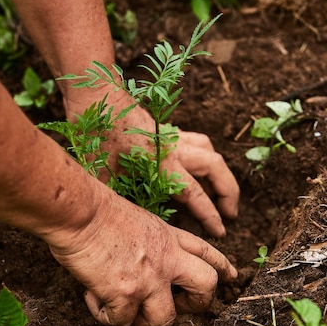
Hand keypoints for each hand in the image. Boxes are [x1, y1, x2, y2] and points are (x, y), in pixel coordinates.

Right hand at [48, 192, 237, 325]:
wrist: (79, 211)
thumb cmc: (96, 210)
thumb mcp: (138, 219)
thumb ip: (150, 242)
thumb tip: (140, 264)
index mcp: (169, 238)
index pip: (206, 253)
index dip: (221, 267)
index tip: (231, 276)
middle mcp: (166, 259)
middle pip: (206, 287)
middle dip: (197, 304)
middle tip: (176, 308)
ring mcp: (149, 279)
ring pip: (166, 319)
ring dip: (143, 322)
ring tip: (123, 312)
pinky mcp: (125, 295)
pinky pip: (122, 322)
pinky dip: (105, 315)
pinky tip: (92, 298)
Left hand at [64, 88, 239, 236]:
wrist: (97, 94)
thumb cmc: (96, 134)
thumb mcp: (103, 174)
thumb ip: (119, 197)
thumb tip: (126, 220)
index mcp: (161, 164)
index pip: (195, 194)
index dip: (210, 215)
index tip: (221, 231)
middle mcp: (173, 148)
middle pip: (216, 167)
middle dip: (229, 192)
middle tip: (230, 213)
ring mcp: (171, 136)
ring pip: (209, 150)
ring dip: (219, 172)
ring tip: (218, 191)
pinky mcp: (165, 129)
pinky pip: (196, 141)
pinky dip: (203, 156)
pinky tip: (194, 167)